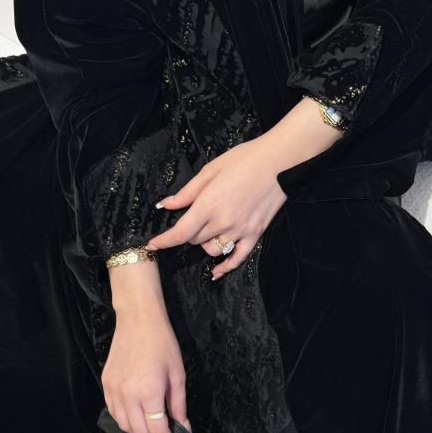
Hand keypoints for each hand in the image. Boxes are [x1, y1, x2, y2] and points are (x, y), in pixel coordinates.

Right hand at [103, 264, 190, 432]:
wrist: (138, 321)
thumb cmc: (162, 344)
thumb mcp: (177, 375)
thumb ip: (179, 406)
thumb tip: (183, 428)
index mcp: (149, 392)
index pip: (158, 431)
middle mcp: (128, 395)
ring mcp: (114, 390)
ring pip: (125, 426)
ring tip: (155, 431)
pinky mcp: (106, 384)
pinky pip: (114, 412)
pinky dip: (126, 421)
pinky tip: (138, 418)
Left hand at [146, 96, 343, 278]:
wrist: (279, 161)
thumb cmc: (244, 160)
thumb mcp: (210, 170)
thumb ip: (187, 192)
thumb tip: (166, 205)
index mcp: (208, 205)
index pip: (180, 233)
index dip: (163, 242)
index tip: (152, 245)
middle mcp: (223, 222)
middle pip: (194, 240)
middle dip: (186, 233)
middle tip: (189, 221)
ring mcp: (240, 230)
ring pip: (212, 250)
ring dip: (204, 244)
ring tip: (206, 232)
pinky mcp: (255, 234)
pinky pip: (237, 258)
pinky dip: (226, 267)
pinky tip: (216, 272)